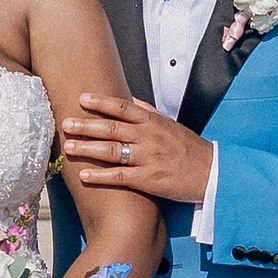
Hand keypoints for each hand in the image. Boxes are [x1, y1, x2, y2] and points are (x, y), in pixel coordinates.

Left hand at [58, 91, 212, 208]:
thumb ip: (148, 111)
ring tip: (68, 146)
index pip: (122, 108)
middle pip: (111, 128)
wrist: (212, 172)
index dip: (100, 102)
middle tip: (65, 122)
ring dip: (87, 148)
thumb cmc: (189, 148)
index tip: (81, 99)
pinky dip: (101, 176)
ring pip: (112, 151)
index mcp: (153, 121)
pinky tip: (84, 176)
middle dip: (86, 125)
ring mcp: (148, 158)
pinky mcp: (148, 180)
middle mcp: (148, 137)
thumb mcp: (170, 124)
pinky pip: (120, 176)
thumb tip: (129, 97)